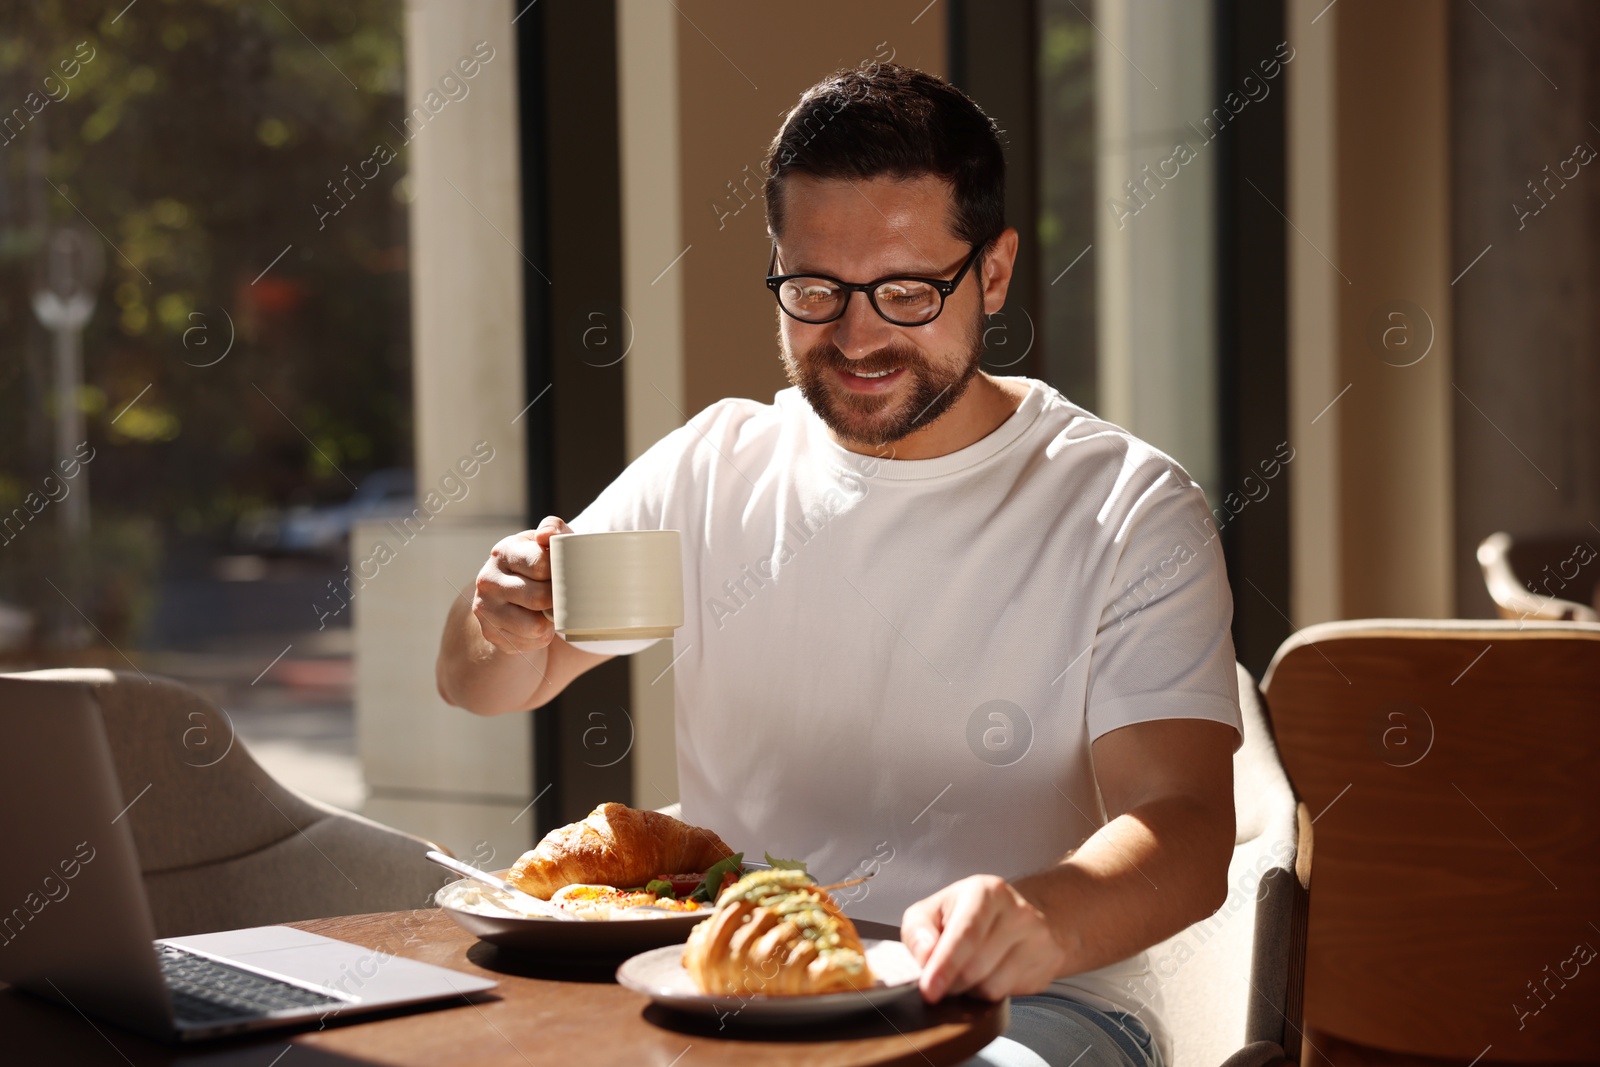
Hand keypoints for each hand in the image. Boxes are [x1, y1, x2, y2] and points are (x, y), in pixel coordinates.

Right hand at [472, 516, 571, 653]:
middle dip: (559, 599)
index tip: (570, 573)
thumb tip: (546, 534)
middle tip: (567, 596)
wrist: (513, 592)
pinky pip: (530, 642)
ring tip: (551, 609)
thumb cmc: (540, 563)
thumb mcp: (547, 542)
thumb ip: (554, 529)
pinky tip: (539, 622)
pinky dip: (542, 636)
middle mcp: (488, 579)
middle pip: (539, 597)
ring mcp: (485, 608)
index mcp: (504, 552)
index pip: (540, 564)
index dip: (562, 572)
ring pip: (535, 626)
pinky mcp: (490, 633)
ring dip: (551, 621)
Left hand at [900, 875, 1068, 1002]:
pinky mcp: (1049, 959)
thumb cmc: (968, 913)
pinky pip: (1008, 994)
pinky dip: (989, 994)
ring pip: (992, 986)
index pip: (965, 934)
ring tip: (968, 971)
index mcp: (986, 891)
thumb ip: (918, 929)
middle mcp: (1017, 911)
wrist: (1019, 915)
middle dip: (951, 982)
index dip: (945, 965)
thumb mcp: (935, 910)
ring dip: (970, 990)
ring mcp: (1038, 936)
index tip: (929, 989)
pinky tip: (988, 975)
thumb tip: (925, 956)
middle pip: (976, 967)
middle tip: (941, 980)